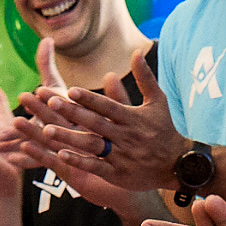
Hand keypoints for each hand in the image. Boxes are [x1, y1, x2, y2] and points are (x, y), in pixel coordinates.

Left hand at [13, 60, 183, 195]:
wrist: (179, 165)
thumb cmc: (165, 129)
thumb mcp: (158, 101)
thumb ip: (145, 77)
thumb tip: (137, 51)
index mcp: (132, 118)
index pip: (107, 106)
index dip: (88, 98)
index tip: (69, 90)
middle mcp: (125, 136)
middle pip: (94, 123)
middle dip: (72, 113)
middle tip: (50, 103)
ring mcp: (121, 156)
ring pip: (91, 145)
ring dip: (68, 137)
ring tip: (46, 130)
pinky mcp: (118, 174)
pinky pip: (95, 167)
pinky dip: (79, 161)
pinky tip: (60, 154)